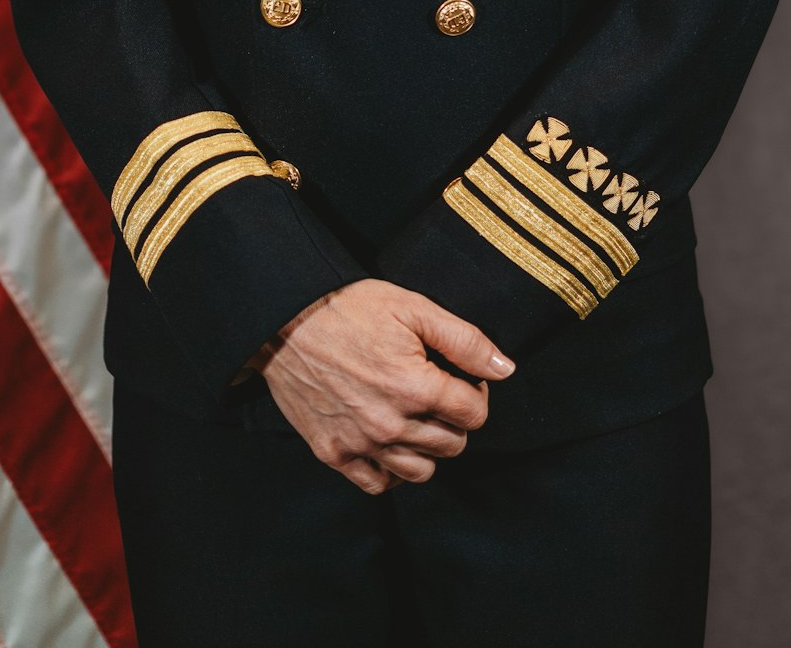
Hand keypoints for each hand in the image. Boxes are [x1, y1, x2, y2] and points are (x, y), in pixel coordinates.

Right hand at [244, 278, 514, 493]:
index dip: (476, 392)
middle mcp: (390, 424)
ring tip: (415, 416)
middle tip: (438, 393)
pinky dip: (391, 470)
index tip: (460, 377)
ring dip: (427, 448)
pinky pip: (378, 484)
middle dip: (454, 419)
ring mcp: (360, 444)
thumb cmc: (349, 307)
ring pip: (420, 471)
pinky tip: (390, 442)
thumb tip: (506, 368)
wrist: (285, 319)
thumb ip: (464, 340)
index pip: (475, 414)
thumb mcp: (413, 307)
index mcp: (415, 386)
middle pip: (452, 445)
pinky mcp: (333, 453)